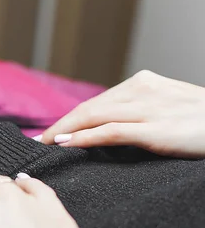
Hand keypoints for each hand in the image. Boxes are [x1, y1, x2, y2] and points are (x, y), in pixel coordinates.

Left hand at [39, 70, 204, 157]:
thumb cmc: (204, 121)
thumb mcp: (170, 109)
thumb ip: (141, 112)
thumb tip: (110, 127)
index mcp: (143, 83)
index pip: (97, 101)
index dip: (71, 117)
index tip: (53, 131)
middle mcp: (141, 90)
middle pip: (88, 107)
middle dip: (61, 124)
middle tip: (39, 140)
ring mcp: (147, 108)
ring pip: (92, 116)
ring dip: (64, 131)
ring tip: (45, 144)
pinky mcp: (154, 128)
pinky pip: (110, 132)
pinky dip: (84, 137)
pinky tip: (66, 144)